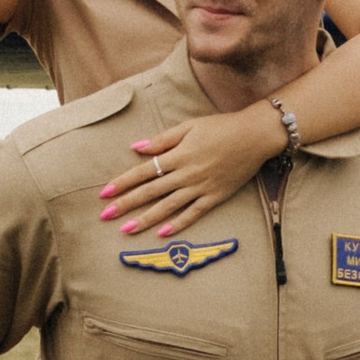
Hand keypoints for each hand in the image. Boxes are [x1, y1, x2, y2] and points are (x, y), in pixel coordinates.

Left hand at [96, 110, 281, 237]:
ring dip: (145, 219)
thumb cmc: (221, 127)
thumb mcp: (190, 126)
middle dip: (126, 204)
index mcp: (178, 155)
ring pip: (168, 207)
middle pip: (150, 192)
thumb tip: (136, 147)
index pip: (143, 171)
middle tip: (105, 216)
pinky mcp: (215, 197)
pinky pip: (193, 213)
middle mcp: (186, 174)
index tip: (104, 193)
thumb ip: (163, 139)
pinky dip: (178, 224)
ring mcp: (201, 187)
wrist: (255, 136)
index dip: (123, 183)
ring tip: (126, 230)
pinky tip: (162, 233)